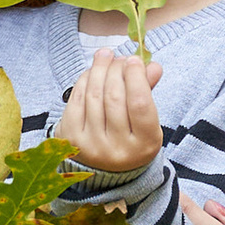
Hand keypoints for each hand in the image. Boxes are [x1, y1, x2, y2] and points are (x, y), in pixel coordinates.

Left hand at [57, 47, 163, 174]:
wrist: (103, 167)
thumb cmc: (129, 136)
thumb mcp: (145, 120)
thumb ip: (148, 92)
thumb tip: (153, 65)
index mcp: (144, 144)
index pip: (140, 104)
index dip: (136, 77)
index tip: (134, 60)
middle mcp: (118, 149)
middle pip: (114, 97)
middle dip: (116, 69)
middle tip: (119, 57)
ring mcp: (92, 145)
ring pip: (94, 96)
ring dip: (99, 69)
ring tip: (105, 56)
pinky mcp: (71, 138)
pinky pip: (77, 100)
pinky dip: (84, 81)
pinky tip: (92, 72)